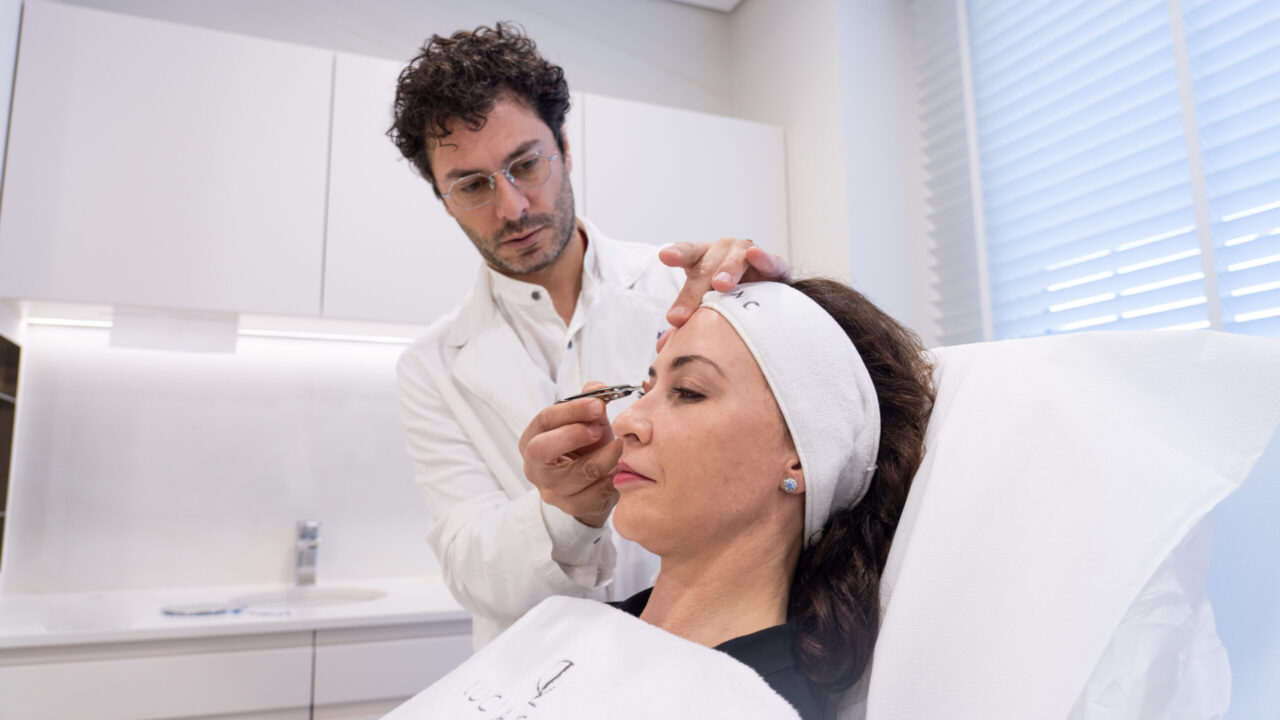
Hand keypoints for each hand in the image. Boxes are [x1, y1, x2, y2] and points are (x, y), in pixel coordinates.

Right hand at [519, 382, 621, 527]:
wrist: (591, 485)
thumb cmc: (585, 447)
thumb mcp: (586, 421)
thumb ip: (589, 401)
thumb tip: (598, 387)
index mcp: (531, 440)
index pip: (544, 421)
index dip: (571, 410)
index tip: (598, 404)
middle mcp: (535, 468)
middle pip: (542, 449)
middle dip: (574, 434)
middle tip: (599, 428)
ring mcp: (552, 491)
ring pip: (581, 472)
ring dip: (606, 455)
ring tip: (621, 445)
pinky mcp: (573, 507)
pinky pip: (598, 491)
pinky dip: (613, 476)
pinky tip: (621, 467)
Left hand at [659, 238, 790, 330]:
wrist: (764, 299)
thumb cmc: (725, 299)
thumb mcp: (703, 307)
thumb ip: (686, 322)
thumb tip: (662, 347)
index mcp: (702, 259)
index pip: (689, 253)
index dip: (678, 253)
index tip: (665, 256)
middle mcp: (723, 253)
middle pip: (706, 266)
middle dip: (695, 289)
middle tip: (684, 312)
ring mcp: (748, 256)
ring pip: (736, 258)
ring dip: (727, 270)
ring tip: (720, 286)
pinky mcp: (774, 266)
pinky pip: (770, 261)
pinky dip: (763, 258)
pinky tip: (755, 255)